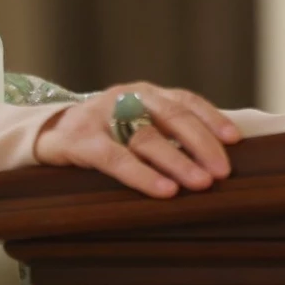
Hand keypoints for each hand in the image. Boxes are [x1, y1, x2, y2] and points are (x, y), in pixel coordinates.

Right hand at [34, 82, 241, 198]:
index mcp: (146, 93)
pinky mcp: (80, 140)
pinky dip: (142, 175)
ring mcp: (103, 116)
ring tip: (200, 183)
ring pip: (147, 137)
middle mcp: (128, 97)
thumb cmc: (104, 134)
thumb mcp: (136, 124)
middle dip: (201, 143)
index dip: (212, 119)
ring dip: (177, 162)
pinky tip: (163, 191)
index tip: (235, 141)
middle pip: (172, 116)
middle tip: (222, 171)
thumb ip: (168, 133)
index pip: (186, 101)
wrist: (48, 133)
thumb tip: (215, 159)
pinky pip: (115, 159)